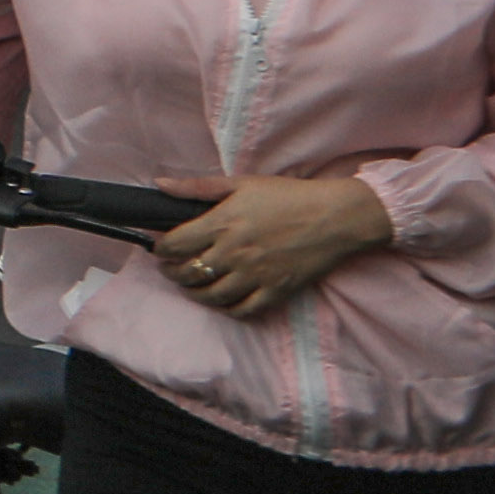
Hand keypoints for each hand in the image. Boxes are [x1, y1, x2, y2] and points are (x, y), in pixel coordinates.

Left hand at [154, 169, 398, 318]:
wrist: (335, 217)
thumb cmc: (288, 196)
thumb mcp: (241, 184)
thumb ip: (197, 187)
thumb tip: (160, 184)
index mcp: (222, 224)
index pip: (174, 245)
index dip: (160, 249)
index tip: (159, 248)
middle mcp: (234, 253)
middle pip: (188, 273)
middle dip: (172, 273)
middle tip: (170, 269)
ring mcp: (255, 275)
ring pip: (212, 296)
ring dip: (194, 293)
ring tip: (190, 286)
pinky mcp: (277, 291)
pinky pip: (244, 310)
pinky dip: (228, 309)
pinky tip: (223, 301)